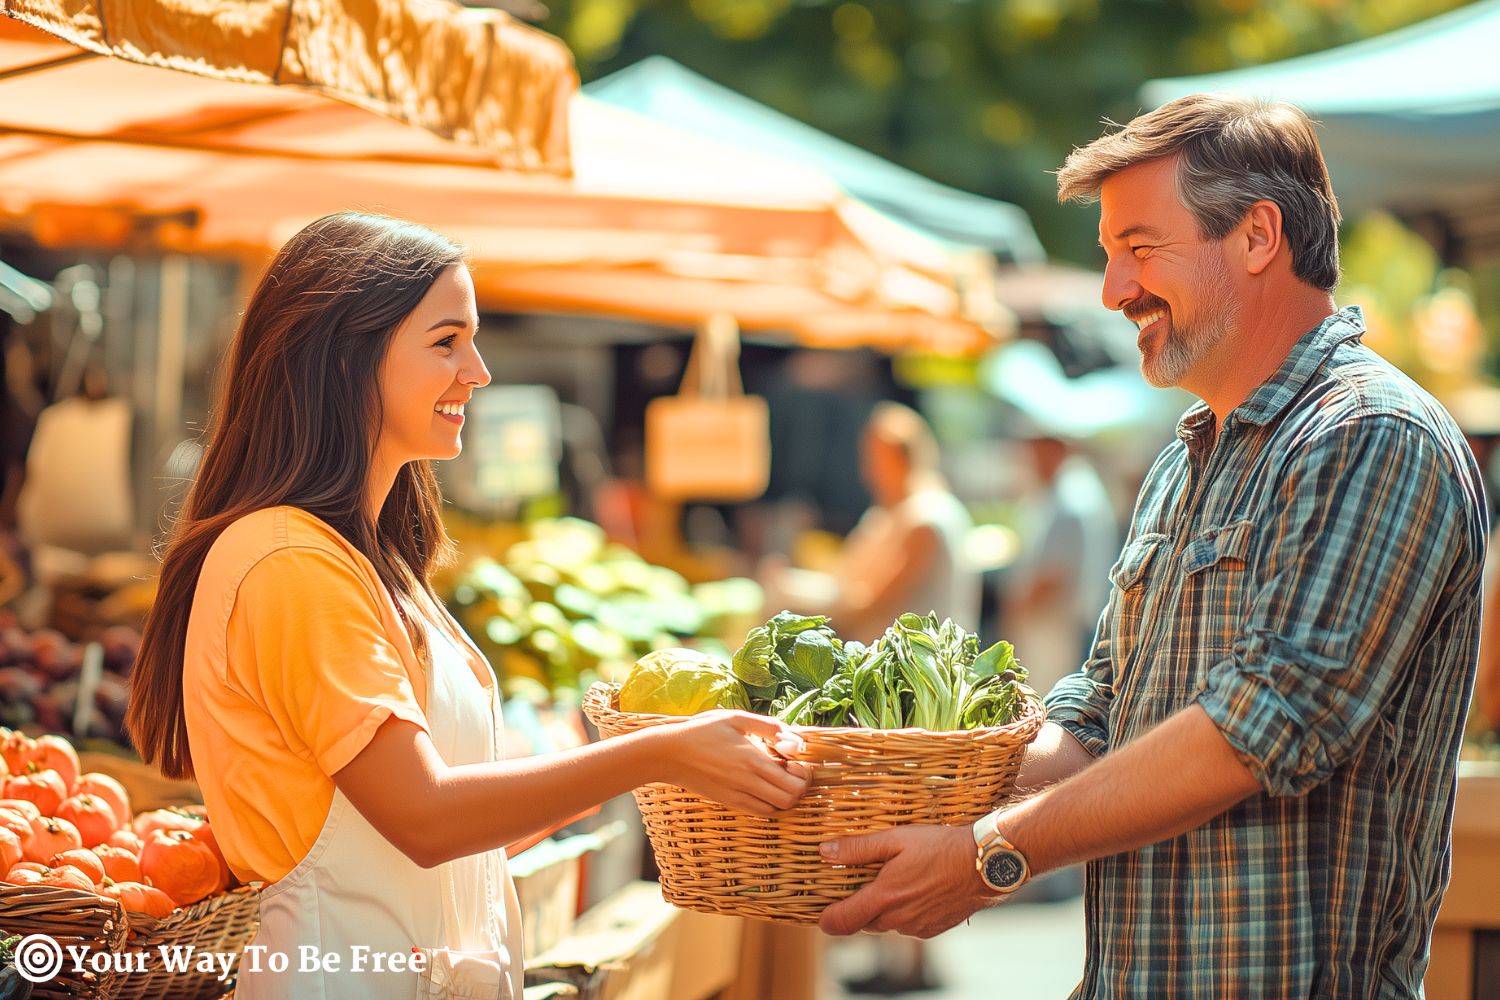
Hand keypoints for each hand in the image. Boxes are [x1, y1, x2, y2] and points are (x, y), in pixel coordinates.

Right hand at [657, 710, 813, 816]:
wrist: (670, 754)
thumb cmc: (703, 731)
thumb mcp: (735, 718)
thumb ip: (768, 727)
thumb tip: (795, 739)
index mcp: (752, 759)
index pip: (795, 781)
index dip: (803, 773)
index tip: (794, 759)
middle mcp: (748, 781)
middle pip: (791, 799)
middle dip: (799, 786)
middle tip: (789, 770)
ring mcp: (738, 795)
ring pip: (778, 809)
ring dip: (786, 796)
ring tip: (777, 778)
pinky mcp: (730, 802)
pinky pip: (760, 812)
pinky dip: (770, 804)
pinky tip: (764, 786)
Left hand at [817, 825, 997, 937]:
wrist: (985, 864)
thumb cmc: (940, 847)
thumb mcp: (896, 839)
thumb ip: (858, 848)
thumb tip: (824, 852)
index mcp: (884, 898)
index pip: (841, 922)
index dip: (826, 920)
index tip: (820, 912)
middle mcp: (898, 919)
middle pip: (863, 924)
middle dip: (858, 908)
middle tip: (861, 884)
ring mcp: (917, 928)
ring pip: (887, 925)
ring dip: (884, 910)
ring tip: (894, 882)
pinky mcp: (933, 930)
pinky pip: (908, 926)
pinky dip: (905, 912)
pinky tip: (916, 889)